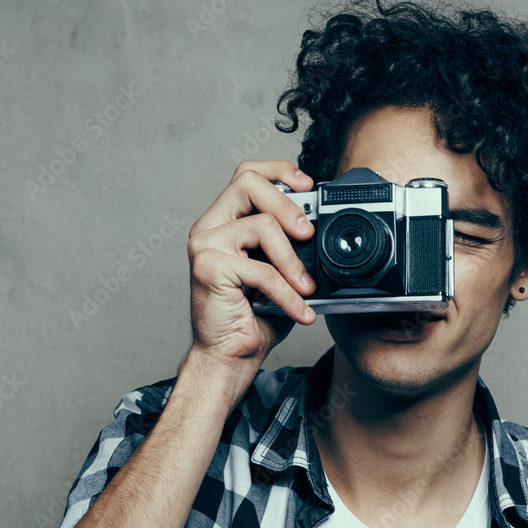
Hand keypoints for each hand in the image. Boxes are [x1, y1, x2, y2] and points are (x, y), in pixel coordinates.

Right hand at [186, 160, 316, 375]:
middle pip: (248, 182)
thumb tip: (321, 227)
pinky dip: (288, 294)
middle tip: (308, 234)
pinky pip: (262, 271)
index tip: (308, 185)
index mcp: (224, 221)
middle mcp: (209, 228)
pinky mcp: (209, 269)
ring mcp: (205, 246)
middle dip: (287, 203)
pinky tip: (301, 311)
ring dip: (292, 259)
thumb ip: (292, 245)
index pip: (247, 174)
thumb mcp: (280, 272)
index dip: (279, 170)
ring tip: (306, 287)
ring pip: (261, 226)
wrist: (229, 357)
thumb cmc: (253, 316)